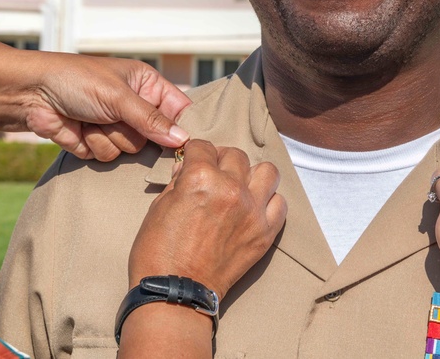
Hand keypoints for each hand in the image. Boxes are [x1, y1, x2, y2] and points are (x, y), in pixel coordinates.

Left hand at [20, 52, 191, 160]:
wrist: (30, 93)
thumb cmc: (75, 80)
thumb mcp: (118, 96)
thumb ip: (151, 120)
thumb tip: (183, 139)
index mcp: (146, 85)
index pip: (179, 110)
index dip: (180, 127)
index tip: (183, 143)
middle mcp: (134, 107)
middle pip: (154, 138)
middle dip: (131, 131)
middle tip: (113, 116)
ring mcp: (115, 127)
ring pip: (129, 151)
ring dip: (108, 138)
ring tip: (90, 118)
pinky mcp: (95, 144)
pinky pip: (107, 158)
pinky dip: (91, 145)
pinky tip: (77, 128)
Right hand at [128, 140, 286, 298]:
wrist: (175, 292)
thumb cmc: (159, 252)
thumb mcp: (159, 206)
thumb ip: (179, 181)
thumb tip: (188, 166)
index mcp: (200, 178)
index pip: (203, 147)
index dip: (195, 153)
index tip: (194, 160)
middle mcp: (231, 188)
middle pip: (235, 155)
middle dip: (221, 161)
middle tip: (214, 174)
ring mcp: (252, 210)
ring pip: (267, 172)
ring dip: (252, 175)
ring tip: (240, 186)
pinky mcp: (265, 232)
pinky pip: (280, 203)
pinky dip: (269, 202)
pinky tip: (254, 207)